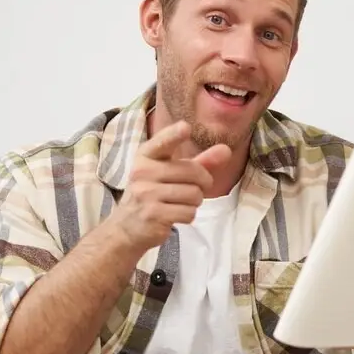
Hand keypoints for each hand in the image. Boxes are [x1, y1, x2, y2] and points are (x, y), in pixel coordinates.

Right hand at [114, 121, 231, 249]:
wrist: (127, 226)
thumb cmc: (154, 193)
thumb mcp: (172, 173)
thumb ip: (200, 161)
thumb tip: (227, 149)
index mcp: (146, 155)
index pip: (163, 142)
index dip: (175, 135)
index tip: (185, 127)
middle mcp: (143, 171)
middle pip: (193, 172)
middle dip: (202, 183)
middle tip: (193, 189)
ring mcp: (146, 193)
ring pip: (194, 194)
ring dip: (194, 202)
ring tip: (179, 203)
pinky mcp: (153, 214)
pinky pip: (189, 212)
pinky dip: (188, 215)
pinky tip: (174, 215)